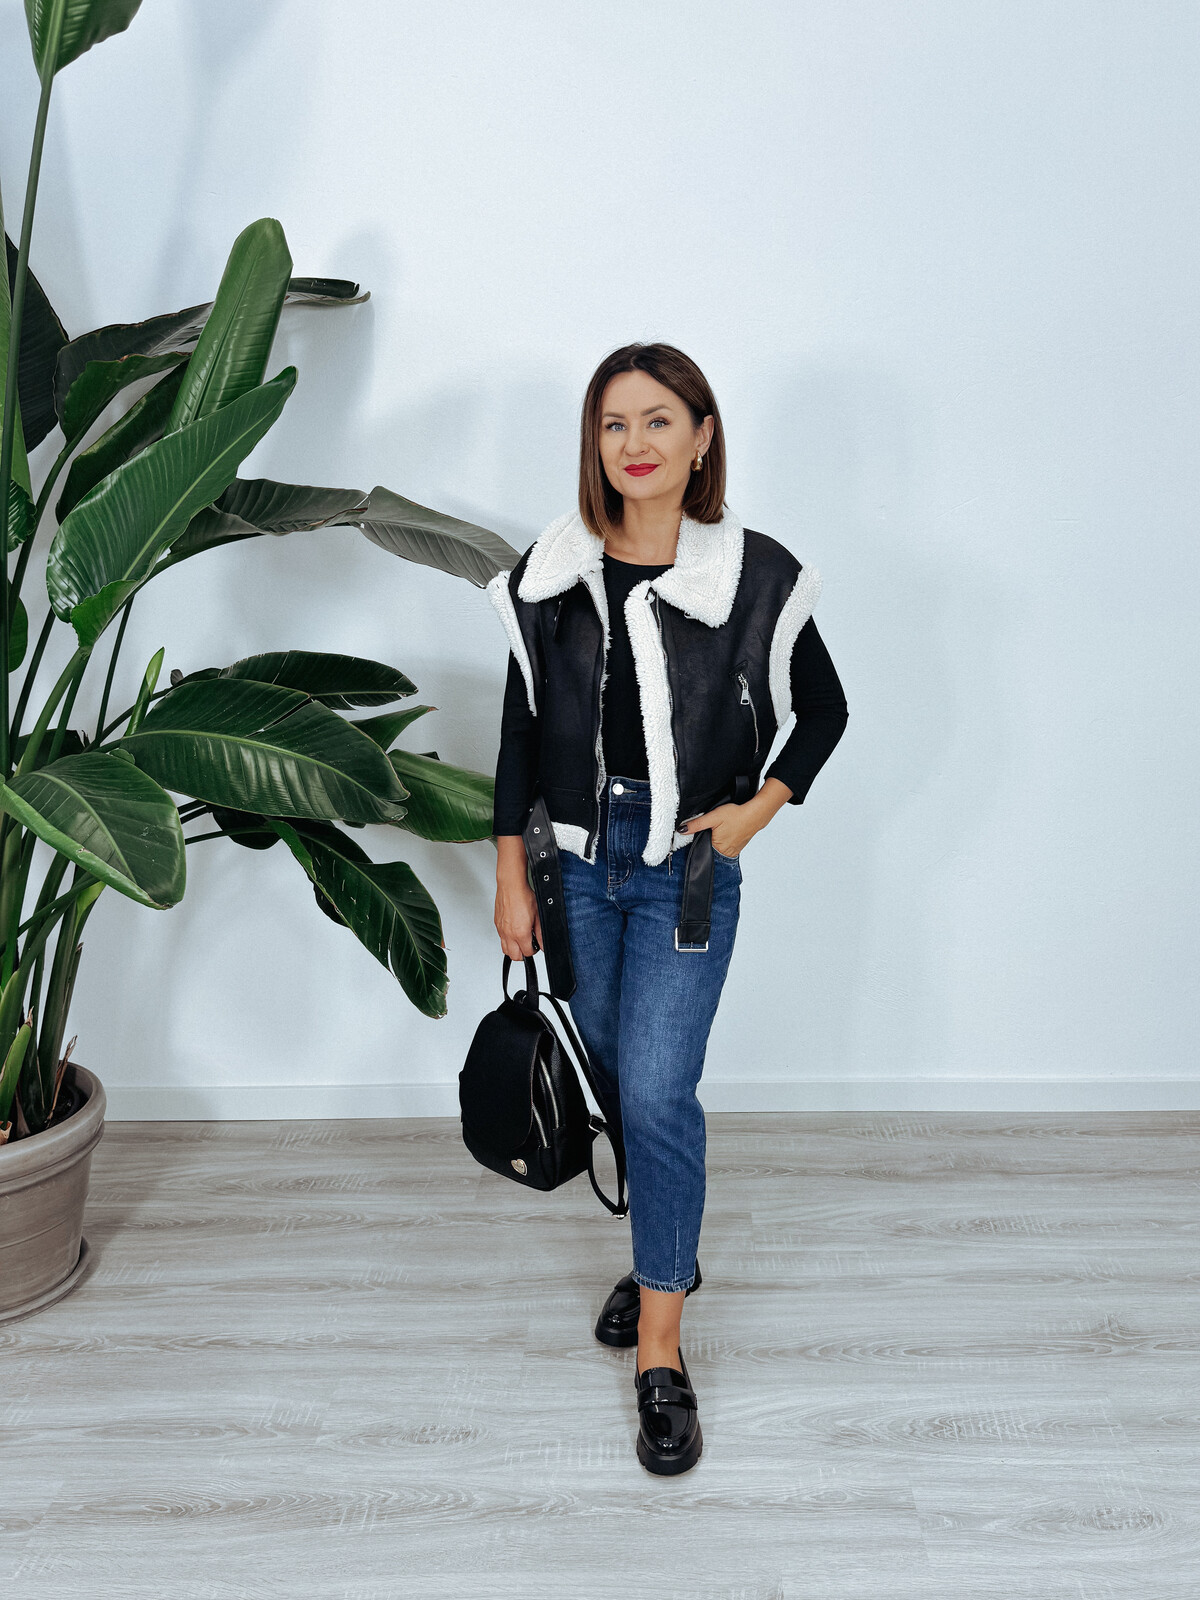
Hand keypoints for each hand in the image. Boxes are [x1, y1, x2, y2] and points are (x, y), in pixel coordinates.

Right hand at [494, 836, 542, 959]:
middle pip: (514, 956)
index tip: (535, 945)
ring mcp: (501, 929)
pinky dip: (507, 939)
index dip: (533, 950)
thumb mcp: (538, 916)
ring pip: (505, 949)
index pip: (527, 953)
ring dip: (513, 949)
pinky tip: (513, 931)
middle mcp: (508, 933)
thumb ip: (540, 933)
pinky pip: (501, 938)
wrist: (511, 886)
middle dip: (522, 954)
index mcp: (520, 933)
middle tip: (528, 945)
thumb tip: (542, 944)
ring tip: (520, 940)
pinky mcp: (497, 924)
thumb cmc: (524, 897)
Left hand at [680, 778, 792, 857]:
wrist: (756, 814)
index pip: (701, 850)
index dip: (696, 843)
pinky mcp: (739, 847)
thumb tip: (681, 830)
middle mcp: (725, 853)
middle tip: (711, 830)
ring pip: (718, 849)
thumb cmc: (736, 815)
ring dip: (716, 842)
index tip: (697, 835)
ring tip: (720, 830)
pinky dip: (724, 841)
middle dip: (706, 842)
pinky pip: (727, 847)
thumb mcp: (713, 817)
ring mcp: (733, 851)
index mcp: (717, 849)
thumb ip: (696, 824)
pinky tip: (726, 832)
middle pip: (709, 850)